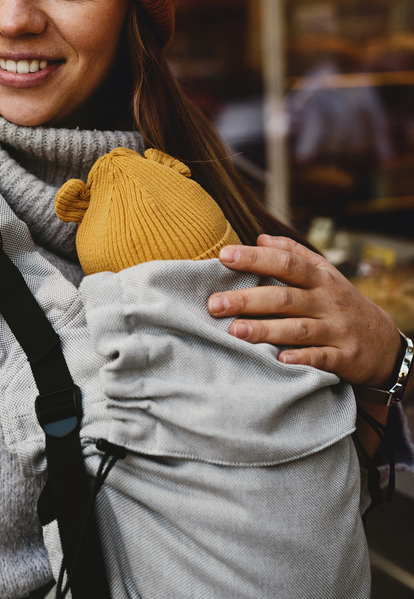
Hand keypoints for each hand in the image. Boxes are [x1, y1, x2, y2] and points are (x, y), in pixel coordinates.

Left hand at [207, 234, 400, 385]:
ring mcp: (336, 330)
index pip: (286, 263)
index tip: (224, 255)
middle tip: (214, 304)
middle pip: (284, 298)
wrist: (384, 342)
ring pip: (298, 329)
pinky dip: (301, 358)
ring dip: (266, 330)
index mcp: (319, 278)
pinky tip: (279, 360)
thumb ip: (293, 254)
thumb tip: (260, 238)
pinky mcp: (344, 357)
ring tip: (235, 332)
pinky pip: (321, 357)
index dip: (255, 258)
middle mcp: (327, 301)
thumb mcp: (325, 274)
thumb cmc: (342, 303)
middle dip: (248, 300)